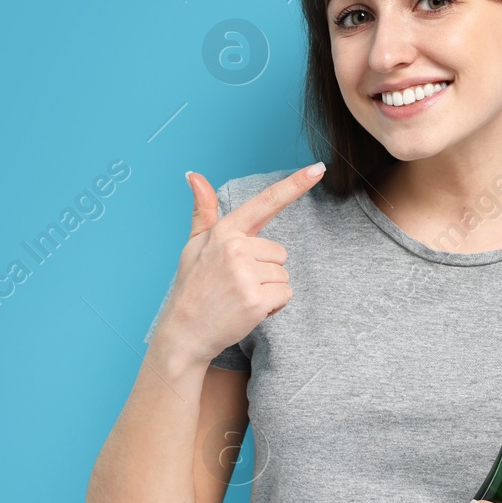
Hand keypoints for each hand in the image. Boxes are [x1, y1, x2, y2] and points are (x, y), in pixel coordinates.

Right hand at [156, 163, 325, 361]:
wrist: (184, 333)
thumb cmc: (192, 287)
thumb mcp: (194, 244)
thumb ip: (203, 210)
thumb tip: (193, 175)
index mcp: (224, 231)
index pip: (265, 203)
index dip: (294, 185)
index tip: (318, 169)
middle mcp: (235, 248)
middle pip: (280, 252)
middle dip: (264, 270)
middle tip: (235, 284)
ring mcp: (246, 275)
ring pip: (283, 274)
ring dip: (268, 289)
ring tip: (239, 297)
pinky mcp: (256, 300)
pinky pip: (285, 294)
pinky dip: (273, 306)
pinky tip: (247, 310)